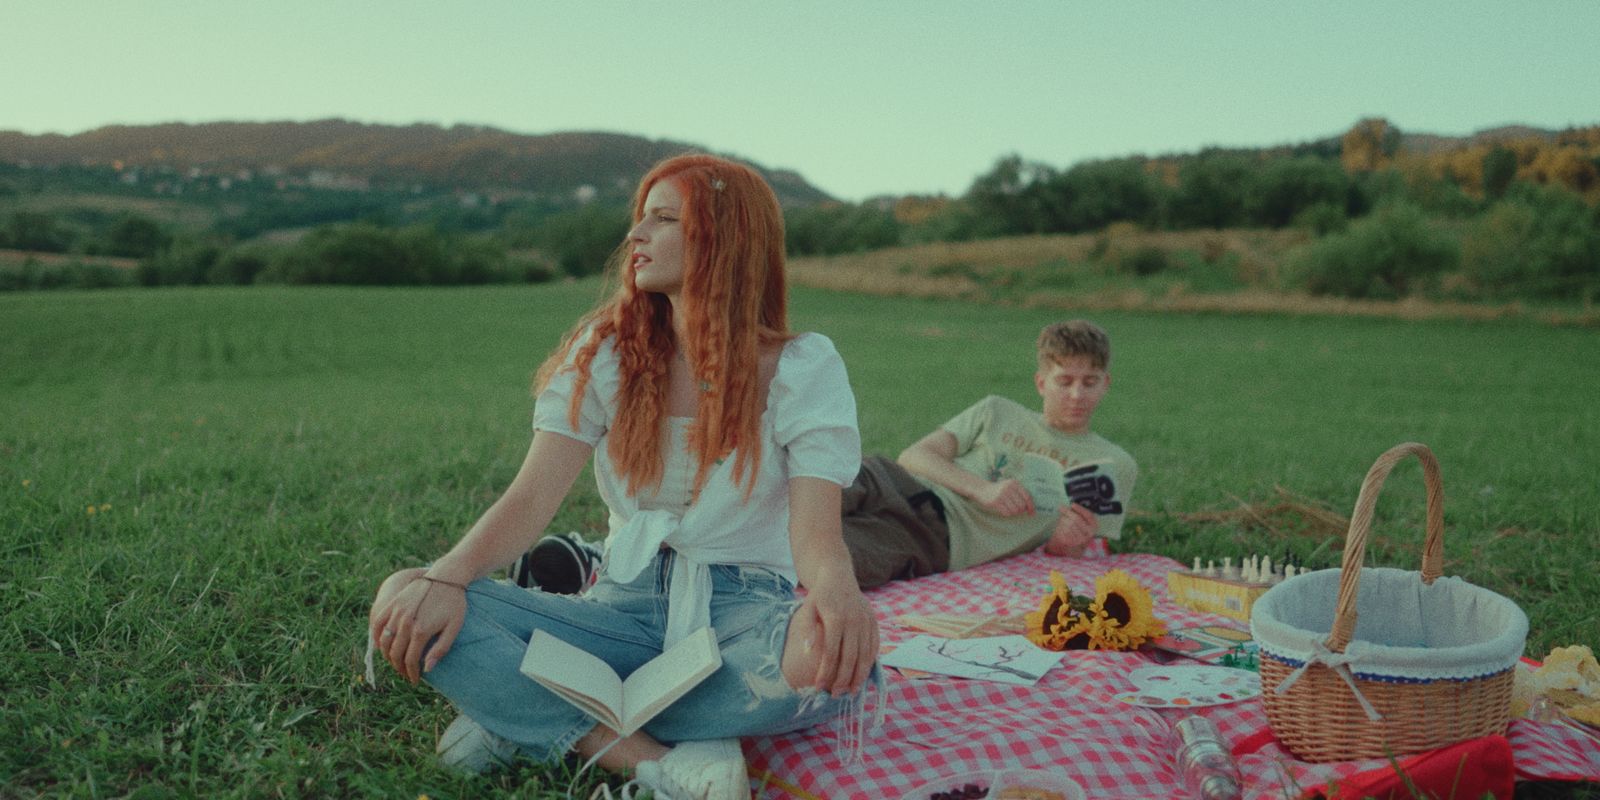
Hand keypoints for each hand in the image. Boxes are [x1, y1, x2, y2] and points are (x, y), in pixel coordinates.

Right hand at [368, 568, 466, 682]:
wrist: (447, 577)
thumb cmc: (454, 604)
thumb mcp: (454, 628)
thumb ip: (440, 649)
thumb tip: (427, 669)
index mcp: (421, 631)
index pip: (410, 660)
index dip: (412, 673)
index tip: (415, 680)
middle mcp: (406, 622)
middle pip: (396, 653)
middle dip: (399, 667)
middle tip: (405, 673)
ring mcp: (397, 612)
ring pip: (384, 641)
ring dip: (387, 655)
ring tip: (396, 661)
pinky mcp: (393, 603)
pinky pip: (377, 623)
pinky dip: (376, 636)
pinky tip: (382, 644)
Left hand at [791, 579, 878, 695]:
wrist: (838, 576)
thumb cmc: (819, 596)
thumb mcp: (807, 608)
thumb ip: (807, 630)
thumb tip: (807, 652)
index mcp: (836, 618)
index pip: (831, 652)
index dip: (825, 672)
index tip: (818, 687)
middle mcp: (854, 621)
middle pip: (850, 657)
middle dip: (843, 679)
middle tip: (835, 695)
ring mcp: (866, 621)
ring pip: (865, 654)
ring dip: (859, 676)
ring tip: (851, 692)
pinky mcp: (874, 622)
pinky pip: (874, 646)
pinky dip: (870, 663)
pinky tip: (863, 676)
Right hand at [974, 478, 1034, 516]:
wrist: (982, 489)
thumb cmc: (999, 490)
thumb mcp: (1010, 487)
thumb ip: (1020, 495)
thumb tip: (1030, 509)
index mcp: (1014, 483)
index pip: (1027, 497)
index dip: (1031, 506)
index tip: (1032, 513)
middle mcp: (1008, 488)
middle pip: (1021, 505)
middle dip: (1020, 510)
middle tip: (1016, 510)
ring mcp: (1001, 494)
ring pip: (1014, 510)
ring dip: (1013, 512)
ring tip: (1008, 508)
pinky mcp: (995, 501)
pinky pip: (1006, 512)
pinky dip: (1007, 513)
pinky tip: (1003, 510)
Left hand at [1044, 503, 1096, 556]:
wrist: (1072, 548)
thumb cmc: (1076, 531)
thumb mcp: (1081, 523)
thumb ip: (1078, 514)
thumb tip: (1070, 507)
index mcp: (1094, 526)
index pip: (1088, 515)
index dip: (1080, 509)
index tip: (1072, 504)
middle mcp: (1089, 533)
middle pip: (1077, 519)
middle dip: (1068, 512)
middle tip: (1061, 507)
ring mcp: (1081, 539)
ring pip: (1069, 524)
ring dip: (1063, 520)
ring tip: (1062, 520)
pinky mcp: (1072, 543)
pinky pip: (1063, 531)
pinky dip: (1060, 527)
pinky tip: (1060, 527)